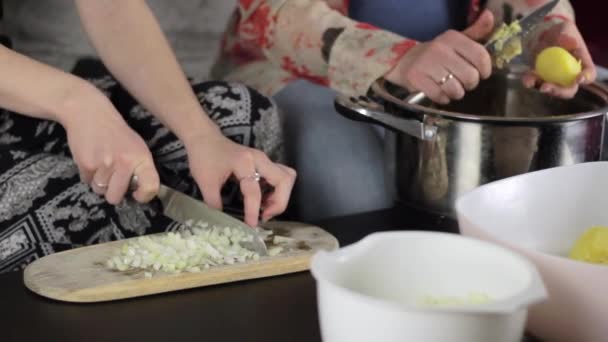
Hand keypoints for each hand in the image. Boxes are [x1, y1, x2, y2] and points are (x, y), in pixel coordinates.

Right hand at [62, 84, 158, 203]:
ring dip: (99, 182)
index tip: (137, 195)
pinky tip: (91, 159)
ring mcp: (105, 165)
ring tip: (101, 163)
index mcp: (142, 158)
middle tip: (112, 177)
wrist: (90, 113)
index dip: (144, 196)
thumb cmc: (117, 134)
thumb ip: (139, 169)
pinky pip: (86, 182)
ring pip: (99, 190)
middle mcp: (125, 163)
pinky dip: (87, 174)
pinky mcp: (86, 164)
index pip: (151, 187)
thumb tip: (138, 193)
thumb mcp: (137, 147)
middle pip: (115, 197)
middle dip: (112, 192)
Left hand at [184, 133, 295, 226]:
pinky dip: (277, 191)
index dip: (253, 211)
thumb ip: (214, 203)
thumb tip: (223, 222)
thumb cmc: (204, 157)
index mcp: (243, 162)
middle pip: (284, 180)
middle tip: (265, 215)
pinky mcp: (263, 163)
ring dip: (281, 195)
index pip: (254, 191)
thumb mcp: (205, 182)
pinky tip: (263, 200)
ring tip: (265, 208)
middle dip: (280, 202)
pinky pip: (280, 177)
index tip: (251, 225)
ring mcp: (263, 159)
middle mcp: (259, 159)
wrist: (204, 138)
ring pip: (286, 177)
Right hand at [385, 10, 493, 103]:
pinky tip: (440, 93)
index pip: (480, 55)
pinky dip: (443, 98)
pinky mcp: (417, 79)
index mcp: (452, 38)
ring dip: (456, 93)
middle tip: (462, 82)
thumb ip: (474, 32)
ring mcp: (427, 64)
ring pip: (455, 89)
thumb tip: (490, 17)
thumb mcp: (454, 41)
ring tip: (451, 89)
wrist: (403, 62)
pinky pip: (439, 96)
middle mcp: (440, 49)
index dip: (485, 69)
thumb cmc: (435, 55)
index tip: (481, 73)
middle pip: (470, 76)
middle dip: (469, 84)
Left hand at [522, 19, 595, 98]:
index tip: (578, 79)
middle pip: (568, 89)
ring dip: (541, 88)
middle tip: (546, 87)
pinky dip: (530, 82)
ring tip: (531, 81)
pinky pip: (535, 83)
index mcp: (581, 63)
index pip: (588, 74)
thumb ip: (567, 34)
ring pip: (550, 89)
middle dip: (558, 91)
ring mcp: (554, 79)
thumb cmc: (559, 31)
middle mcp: (569, 75)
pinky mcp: (540, 78)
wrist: (542, 32)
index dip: (586, 78)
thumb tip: (571, 42)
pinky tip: (526, 79)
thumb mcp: (565, 28)